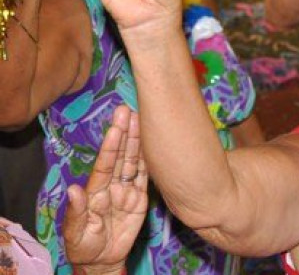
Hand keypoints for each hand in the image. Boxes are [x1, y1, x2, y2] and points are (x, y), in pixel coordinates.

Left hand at [62, 106, 146, 273]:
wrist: (102, 261)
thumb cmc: (84, 246)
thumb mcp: (76, 232)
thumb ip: (77, 211)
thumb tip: (74, 189)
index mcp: (95, 190)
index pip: (105, 164)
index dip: (111, 145)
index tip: (115, 126)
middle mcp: (112, 185)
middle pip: (121, 155)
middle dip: (124, 132)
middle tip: (127, 109)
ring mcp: (127, 190)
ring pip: (134, 161)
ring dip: (137, 140)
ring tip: (140, 118)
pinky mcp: (140, 199)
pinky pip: (146, 177)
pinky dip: (150, 160)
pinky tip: (153, 144)